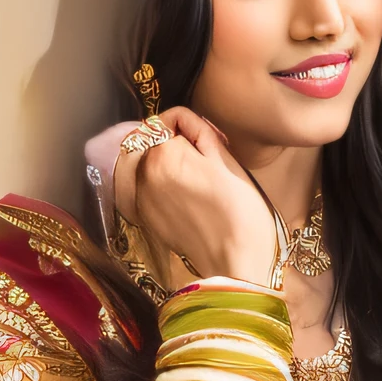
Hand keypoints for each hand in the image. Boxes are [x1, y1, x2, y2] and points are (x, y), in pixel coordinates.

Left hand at [114, 108, 277, 283]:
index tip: (210, 142)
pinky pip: (146, 191)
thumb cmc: (241, 208)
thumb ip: (196, 130)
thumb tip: (179, 121)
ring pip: (147, 167)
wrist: (237, 259)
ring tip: (196, 184)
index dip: (189, 127)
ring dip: (165, 167)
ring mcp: (140, 200)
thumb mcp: (225, 157)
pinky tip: (186, 202)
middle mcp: (142, 175)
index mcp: (162, 154)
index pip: (165, 121)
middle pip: (152, 144)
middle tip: (204, 163)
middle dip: (172, 146)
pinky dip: (160, 190)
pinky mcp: (144, 220)